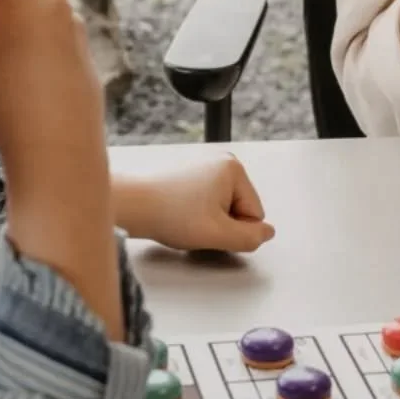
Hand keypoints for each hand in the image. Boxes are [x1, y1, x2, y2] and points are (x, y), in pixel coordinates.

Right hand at [0, 0, 120, 334]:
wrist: (59, 149)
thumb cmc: (4, 107)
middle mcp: (49, 0)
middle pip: (5, 2)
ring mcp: (70, 22)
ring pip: (25, 27)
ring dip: (12, 50)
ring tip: (12, 91)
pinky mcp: (83, 44)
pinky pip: (46, 47)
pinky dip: (34, 66)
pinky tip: (33, 97)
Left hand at [115, 155, 274, 254]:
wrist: (131, 205)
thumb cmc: (169, 214)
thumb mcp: (217, 235)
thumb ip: (249, 238)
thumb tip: (268, 233)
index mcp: (234, 169)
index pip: (255, 214)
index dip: (234, 230)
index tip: (209, 227)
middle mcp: (222, 160)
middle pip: (240, 207)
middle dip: (221, 222)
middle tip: (196, 224)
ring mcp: (206, 164)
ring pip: (222, 206)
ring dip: (208, 218)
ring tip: (185, 218)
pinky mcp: (191, 172)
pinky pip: (207, 200)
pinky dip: (196, 210)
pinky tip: (179, 212)